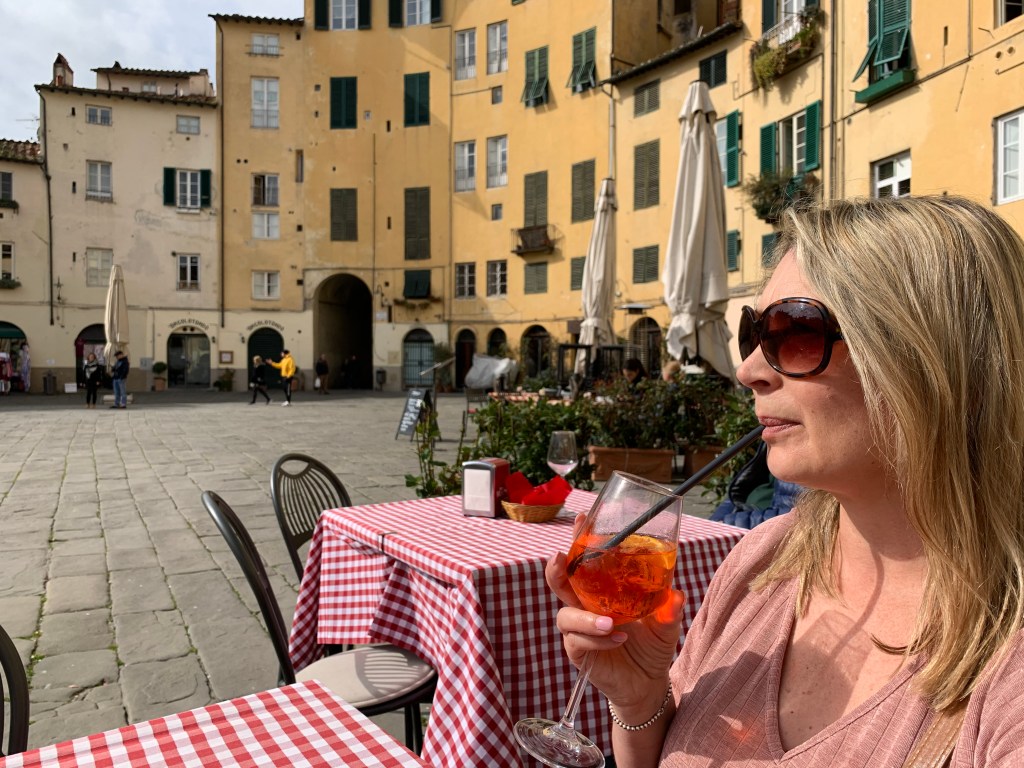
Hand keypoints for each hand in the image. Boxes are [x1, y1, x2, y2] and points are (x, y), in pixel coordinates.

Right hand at [546, 550, 683, 711]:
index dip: (580, 538)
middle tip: (559, 558)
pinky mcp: (577, 651)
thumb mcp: (666, 624)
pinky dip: (597, 640)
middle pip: (560, 582)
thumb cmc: (652, 643)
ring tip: (608, 623)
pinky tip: (618, 639)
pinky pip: (578, 641)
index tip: (582, 519)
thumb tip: (677, 594)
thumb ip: (669, 610)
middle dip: (556, 569)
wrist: (647, 682)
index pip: (585, 560)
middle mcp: (584, 604)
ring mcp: (578, 628)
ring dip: (585, 618)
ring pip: (566, 615)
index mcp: (601, 588)